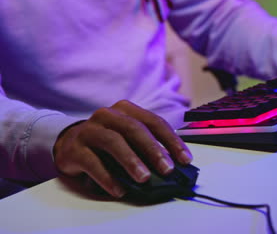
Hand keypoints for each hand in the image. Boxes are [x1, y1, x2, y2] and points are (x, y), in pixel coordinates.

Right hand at [53, 100, 192, 197]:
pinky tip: (119, 189)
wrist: (68, 143)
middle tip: (167, 169)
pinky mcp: (74, 149)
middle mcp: (108, 115)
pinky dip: (107, 177)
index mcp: (126, 110)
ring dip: (131, 161)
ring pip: (113, 142)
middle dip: (153, 150)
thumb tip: (172, 167)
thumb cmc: (107, 142)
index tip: (185, 159)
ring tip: (144, 178)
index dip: (171, 140)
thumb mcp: (128, 138)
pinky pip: (92, 162)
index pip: (154, 122)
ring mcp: (89, 130)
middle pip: (134, 129)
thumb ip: (147, 147)